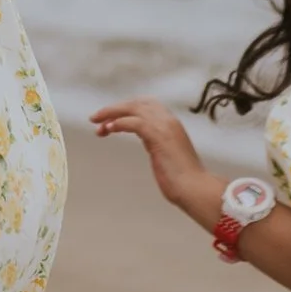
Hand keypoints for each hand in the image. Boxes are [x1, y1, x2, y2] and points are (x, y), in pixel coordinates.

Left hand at [90, 97, 221, 226]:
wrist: (194, 189)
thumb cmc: (182, 179)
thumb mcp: (168, 154)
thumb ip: (158, 144)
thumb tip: (148, 143)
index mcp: (171, 123)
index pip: (145, 104)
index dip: (126, 108)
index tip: (110, 118)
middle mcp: (168, 120)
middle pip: (136, 103)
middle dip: (115, 108)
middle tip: (96, 118)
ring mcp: (164, 126)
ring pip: (133, 109)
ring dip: (111, 114)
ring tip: (96, 123)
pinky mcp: (158, 136)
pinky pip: (134, 122)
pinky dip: (118, 123)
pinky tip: (108, 129)